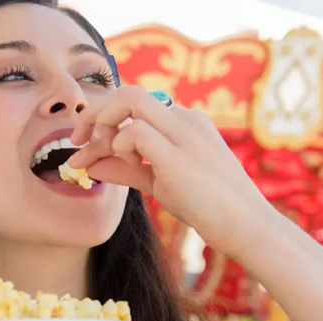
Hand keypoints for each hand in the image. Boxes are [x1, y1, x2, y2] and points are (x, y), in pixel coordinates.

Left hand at [69, 85, 275, 256]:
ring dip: (102, 126)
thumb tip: (89, 165)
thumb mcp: (157, 182)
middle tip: (76, 140)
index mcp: (183, 121)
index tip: (83, 144)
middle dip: (93, 112)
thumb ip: (124, 170)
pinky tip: (128, 166)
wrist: (246, 226)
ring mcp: (184, 132)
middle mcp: (184, 118)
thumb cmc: (205, 205)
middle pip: (127, 92)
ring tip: (100, 156)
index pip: (132, 104)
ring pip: (129, 100)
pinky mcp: (179, 154)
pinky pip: (135, 132)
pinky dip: (118, 146)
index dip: (101, 119)